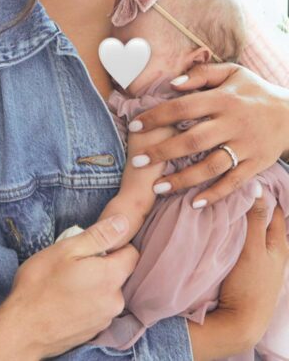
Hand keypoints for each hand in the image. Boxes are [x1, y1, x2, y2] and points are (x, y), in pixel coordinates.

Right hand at [0, 215, 138, 360]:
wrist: (22, 329)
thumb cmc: (40, 284)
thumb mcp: (66, 249)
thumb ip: (99, 236)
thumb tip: (123, 222)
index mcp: (111, 277)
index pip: (132, 253)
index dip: (115, 244)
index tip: (92, 246)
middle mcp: (115, 301)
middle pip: (120, 273)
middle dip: (102, 265)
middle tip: (74, 264)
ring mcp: (105, 319)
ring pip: (108, 291)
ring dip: (95, 284)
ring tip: (67, 283)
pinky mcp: (95, 331)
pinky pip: (99, 307)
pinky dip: (88, 301)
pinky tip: (67, 300)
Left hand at [130, 63, 288, 206]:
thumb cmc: (254, 91)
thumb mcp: (232, 72)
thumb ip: (201, 74)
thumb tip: (171, 84)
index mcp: (223, 99)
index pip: (183, 107)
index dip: (157, 116)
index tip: (134, 125)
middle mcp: (233, 123)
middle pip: (193, 140)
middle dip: (162, 152)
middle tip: (137, 161)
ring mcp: (245, 146)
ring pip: (211, 166)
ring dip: (183, 179)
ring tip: (157, 188)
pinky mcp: (256, 164)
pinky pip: (233, 183)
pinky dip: (214, 194)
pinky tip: (194, 203)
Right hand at [188, 193, 288, 360]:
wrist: (238, 322)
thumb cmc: (250, 286)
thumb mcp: (253, 249)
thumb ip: (255, 219)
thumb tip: (256, 187)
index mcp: (278, 242)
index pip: (274, 207)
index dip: (261, 191)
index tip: (243, 175)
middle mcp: (270, 248)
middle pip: (260, 216)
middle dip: (248, 201)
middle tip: (228, 184)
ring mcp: (256, 258)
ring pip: (248, 227)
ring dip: (238, 215)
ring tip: (221, 198)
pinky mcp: (243, 266)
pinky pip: (238, 239)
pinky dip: (232, 228)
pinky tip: (219, 222)